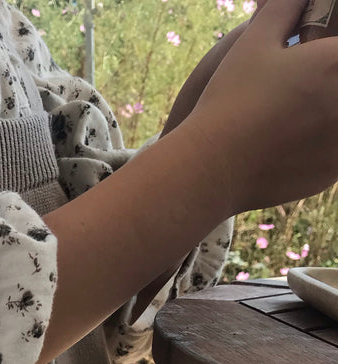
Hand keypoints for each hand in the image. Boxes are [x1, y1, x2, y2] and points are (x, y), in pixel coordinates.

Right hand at [178, 0, 337, 212]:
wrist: (210, 168)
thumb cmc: (229, 100)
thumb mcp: (253, 41)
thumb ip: (284, 8)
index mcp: (335, 62)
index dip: (327, 54)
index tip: (313, 57)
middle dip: (326, 83)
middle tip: (302, 89)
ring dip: (325, 115)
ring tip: (294, 117)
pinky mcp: (331, 173)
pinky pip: (334, 153)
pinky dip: (320, 147)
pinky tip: (291, 144)